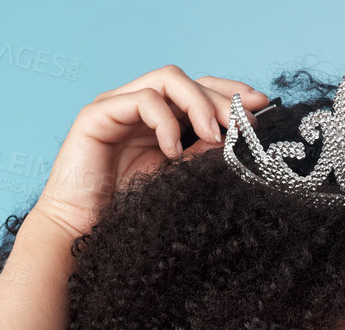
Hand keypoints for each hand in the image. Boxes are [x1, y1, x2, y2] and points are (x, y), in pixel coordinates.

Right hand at [32, 65, 271, 240]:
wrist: (82, 234)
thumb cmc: (127, 213)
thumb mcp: (179, 180)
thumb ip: (203, 155)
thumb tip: (240, 136)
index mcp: (159, 121)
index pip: (200, 92)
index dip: (231, 94)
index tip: (262, 107)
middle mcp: (139, 107)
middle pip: (189, 81)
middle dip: (222, 98)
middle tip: (246, 122)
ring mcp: (117, 106)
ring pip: (167, 80)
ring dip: (198, 104)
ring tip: (215, 136)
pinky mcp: (97, 114)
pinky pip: (141, 100)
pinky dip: (165, 122)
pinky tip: (174, 152)